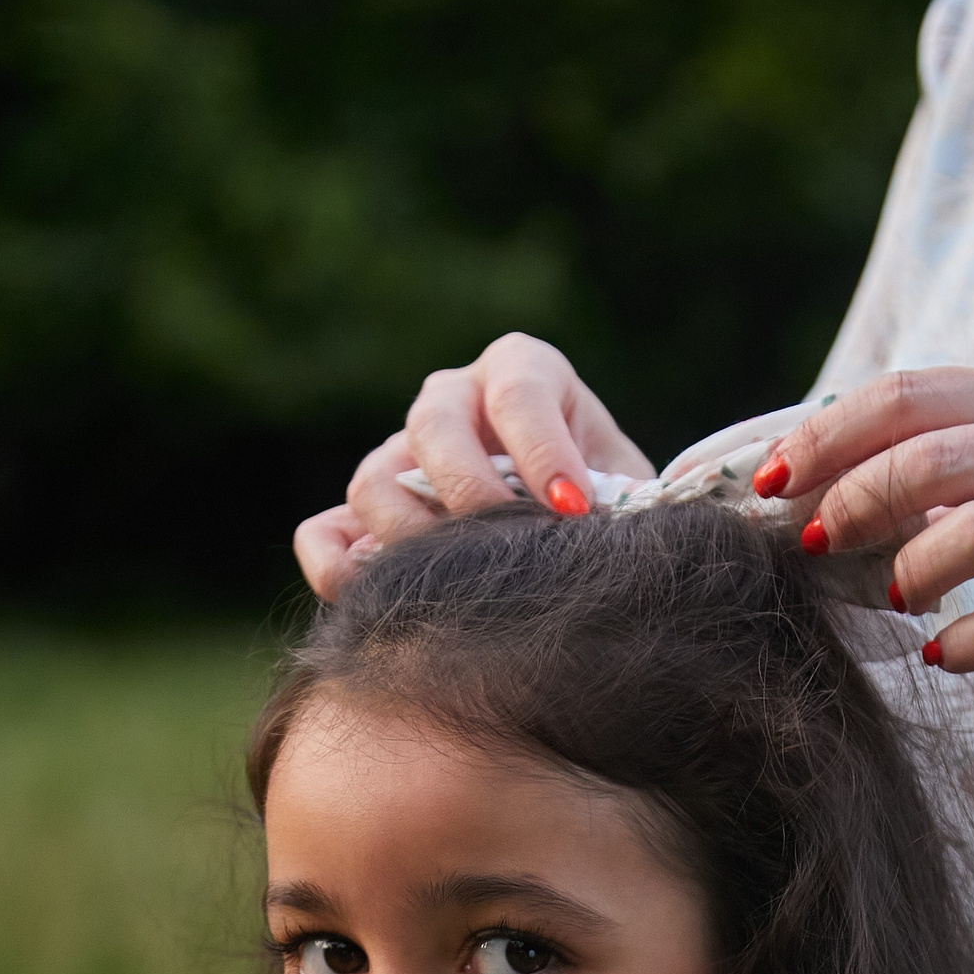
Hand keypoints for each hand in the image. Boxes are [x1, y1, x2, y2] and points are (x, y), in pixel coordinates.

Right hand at [293, 333, 652, 600]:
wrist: (572, 537)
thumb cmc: (608, 505)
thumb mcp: (629, 488)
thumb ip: (634, 495)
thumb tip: (648, 510)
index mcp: (522, 371)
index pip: (520, 391)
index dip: (544, 450)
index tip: (574, 508)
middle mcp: (453, 400)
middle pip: (433, 425)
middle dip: (470, 490)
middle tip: (512, 544)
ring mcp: (400, 453)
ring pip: (374, 480)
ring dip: (411, 537)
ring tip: (462, 584)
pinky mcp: (363, 514)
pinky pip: (325, 533)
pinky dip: (340, 568)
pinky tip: (381, 602)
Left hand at [762, 367, 973, 691]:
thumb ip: (925, 462)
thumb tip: (796, 479)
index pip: (910, 395)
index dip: (829, 434)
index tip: (770, 480)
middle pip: (938, 456)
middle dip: (857, 502)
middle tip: (814, 546)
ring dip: (912, 568)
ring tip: (891, 598)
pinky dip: (970, 641)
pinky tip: (941, 656)